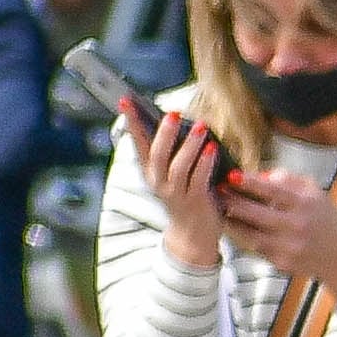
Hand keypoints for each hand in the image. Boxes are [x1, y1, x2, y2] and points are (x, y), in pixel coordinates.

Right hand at [127, 105, 229, 270]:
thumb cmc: (184, 196)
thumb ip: (171, 150)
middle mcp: (158, 182)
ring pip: (178, 167)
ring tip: (201, 127)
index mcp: (150, 172)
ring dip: (189, 145)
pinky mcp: (194, 201)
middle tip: (173, 113)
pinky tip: (212, 148)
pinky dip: (204, 163)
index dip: (132, 122)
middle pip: (157, 154)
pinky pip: (198, 180)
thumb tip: (174, 118)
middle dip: (164, 133)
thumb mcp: (172, 173)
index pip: (138, 143)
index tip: (125, 100)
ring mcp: (175, 193)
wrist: (193, 236)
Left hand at [217, 162, 336, 304]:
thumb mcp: (314, 192)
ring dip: (231, 219)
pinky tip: (233, 225)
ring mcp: (288, 246)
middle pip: (255, 212)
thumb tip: (258, 175)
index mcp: (306, 203)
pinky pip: (254, 246)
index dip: (249, 182)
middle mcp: (297, 225)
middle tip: (217, 190)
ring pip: (249, 232)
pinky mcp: (281, 262)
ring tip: (220, 207)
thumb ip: (288, 180)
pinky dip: (241, 235)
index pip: (272, 189)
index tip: (231, 175)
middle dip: (232, 200)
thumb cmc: (324, 219)